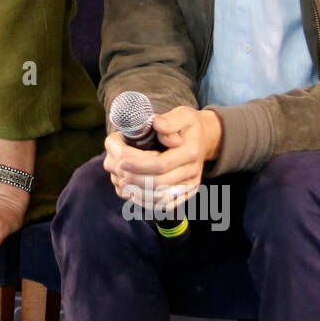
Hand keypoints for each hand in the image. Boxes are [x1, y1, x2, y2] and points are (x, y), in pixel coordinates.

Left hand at [105, 106, 219, 210]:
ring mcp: (189, 186)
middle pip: (158, 183)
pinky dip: (146, 200)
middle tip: (117, 169)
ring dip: (137, 191)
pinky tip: (132, 191)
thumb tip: (157, 124)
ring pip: (159, 198)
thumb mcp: (182, 115)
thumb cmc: (187, 126)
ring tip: (121, 180)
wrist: (203, 140)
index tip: (121, 160)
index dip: (139, 164)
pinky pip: (164, 205)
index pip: (161, 164)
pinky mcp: (184, 194)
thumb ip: (169, 120)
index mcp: (191, 151)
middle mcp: (192, 172)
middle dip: (134, 178)